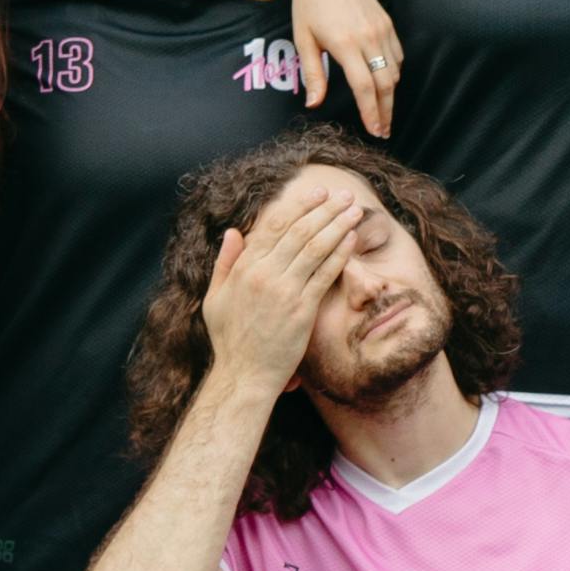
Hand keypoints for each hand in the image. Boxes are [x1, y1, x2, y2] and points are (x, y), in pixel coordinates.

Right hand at [200, 178, 365, 389]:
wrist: (243, 376)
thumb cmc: (229, 340)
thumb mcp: (216, 299)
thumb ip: (224, 263)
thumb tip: (232, 232)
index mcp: (243, 269)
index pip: (273, 227)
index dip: (298, 207)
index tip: (316, 194)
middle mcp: (263, 275)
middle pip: (299, 231)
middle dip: (324, 209)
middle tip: (343, 195)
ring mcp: (284, 292)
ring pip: (314, 248)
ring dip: (337, 225)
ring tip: (353, 210)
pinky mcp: (302, 310)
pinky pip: (324, 274)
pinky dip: (340, 254)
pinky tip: (352, 239)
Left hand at [283, 0, 403, 137]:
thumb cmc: (308, 4)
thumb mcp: (303, 39)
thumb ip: (313, 74)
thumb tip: (314, 104)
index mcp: (344, 44)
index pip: (364, 87)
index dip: (370, 112)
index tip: (374, 130)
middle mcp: (367, 37)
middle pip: (385, 84)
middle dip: (386, 111)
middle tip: (383, 130)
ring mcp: (381, 29)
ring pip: (394, 71)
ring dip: (391, 94)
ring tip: (383, 111)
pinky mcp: (387, 22)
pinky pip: (397, 54)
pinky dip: (394, 72)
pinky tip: (386, 82)